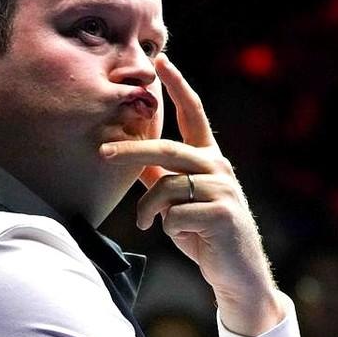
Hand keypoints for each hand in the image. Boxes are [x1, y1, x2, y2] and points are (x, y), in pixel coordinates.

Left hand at [100, 55, 284, 335]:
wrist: (235, 275)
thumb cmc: (204, 236)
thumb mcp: (179, 202)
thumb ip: (162, 178)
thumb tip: (133, 160)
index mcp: (209, 160)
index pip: (194, 115)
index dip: (179, 87)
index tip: (162, 60)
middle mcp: (218, 168)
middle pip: (168, 149)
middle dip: (132, 151)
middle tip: (102, 154)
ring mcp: (223, 190)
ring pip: (168, 187)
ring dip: (149, 209)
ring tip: (146, 224)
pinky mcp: (223, 215)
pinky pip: (175, 214)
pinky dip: (166, 227)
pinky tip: (182, 238)